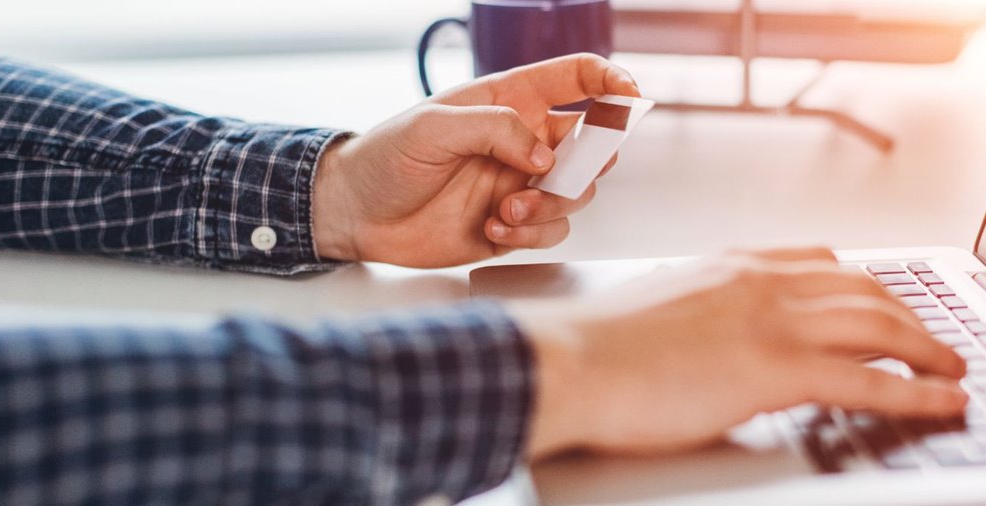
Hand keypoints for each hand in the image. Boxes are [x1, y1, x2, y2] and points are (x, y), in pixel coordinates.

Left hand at [312, 53, 639, 266]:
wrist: (356, 214)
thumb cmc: (385, 158)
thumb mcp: (434, 127)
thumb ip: (495, 129)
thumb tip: (545, 155)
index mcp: (511, 101)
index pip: (577, 79)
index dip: (611, 82)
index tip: (630, 97)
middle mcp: (525, 141)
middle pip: (594, 143)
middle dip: (590, 161)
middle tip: (558, 172)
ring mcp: (522, 185)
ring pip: (578, 193)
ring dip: (550, 205)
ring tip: (506, 211)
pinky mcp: (515, 226)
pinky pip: (553, 231)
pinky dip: (531, 235)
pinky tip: (493, 229)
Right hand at [510, 247, 969, 459]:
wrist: (570, 361)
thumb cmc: (596, 347)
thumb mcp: (660, 308)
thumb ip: (703, 314)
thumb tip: (716, 341)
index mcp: (733, 266)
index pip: (821, 261)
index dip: (866, 284)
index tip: (887, 298)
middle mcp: (764, 282)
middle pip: (865, 288)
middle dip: (910, 315)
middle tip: (935, 340)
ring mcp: (775, 321)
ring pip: (881, 325)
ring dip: (927, 349)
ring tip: (953, 369)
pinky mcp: (778, 368)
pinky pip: (871, 380)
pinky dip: (918, 393)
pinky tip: (943, 401)